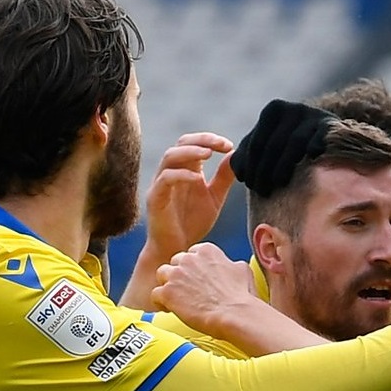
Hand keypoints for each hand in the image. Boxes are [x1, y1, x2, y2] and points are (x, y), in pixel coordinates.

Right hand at [145, 133, 235, 263]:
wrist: (176, 250)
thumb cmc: (192, 224)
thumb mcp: (214, 198)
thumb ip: (223, 178)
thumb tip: (236, 156)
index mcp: (186, 170)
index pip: (194, 143)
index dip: (210, 140)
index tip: (229, 146)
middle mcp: (172, 172)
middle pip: (181, 143)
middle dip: (202, 140)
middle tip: (222, 144)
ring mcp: (161, 184)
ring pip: (170, 156)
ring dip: (190, 151)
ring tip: (209, 153)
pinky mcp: (155, 198)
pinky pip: (165, 179)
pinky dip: (181, 174)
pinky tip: (198, 178)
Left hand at [151, 243, 255, 328]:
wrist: (234, 314)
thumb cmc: (240, 296)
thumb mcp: (242, 270)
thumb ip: (229, 264)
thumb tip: (230, 266)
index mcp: (206, 250)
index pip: (192, 254)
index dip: (194, 268)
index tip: (198, 279)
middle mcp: (188, 258)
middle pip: (175, 262)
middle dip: (180, 275)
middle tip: (188, 291)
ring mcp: (176, 275)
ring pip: (162, 274)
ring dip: (168, 285)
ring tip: (176, 300)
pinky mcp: (167, 292)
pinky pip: (155, 294)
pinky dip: (160, 302)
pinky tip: (169, 310)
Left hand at [230, 100, 334, 196]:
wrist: (327, 137)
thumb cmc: (288, 148)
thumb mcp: (266, 148)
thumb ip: (246, 157)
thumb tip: (239, 173)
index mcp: (272, 110)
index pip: (256, 142)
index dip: (251, 165)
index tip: (249, 185)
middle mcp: (292, 108)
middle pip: (274, 144)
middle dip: (265, 170)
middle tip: (262, 191)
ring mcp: (312, 114)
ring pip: (294, 142)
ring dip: (284, 165)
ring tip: (279, 183)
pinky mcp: (330, 124)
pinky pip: (320, 137)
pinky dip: (314, 147)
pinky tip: (311, 158)